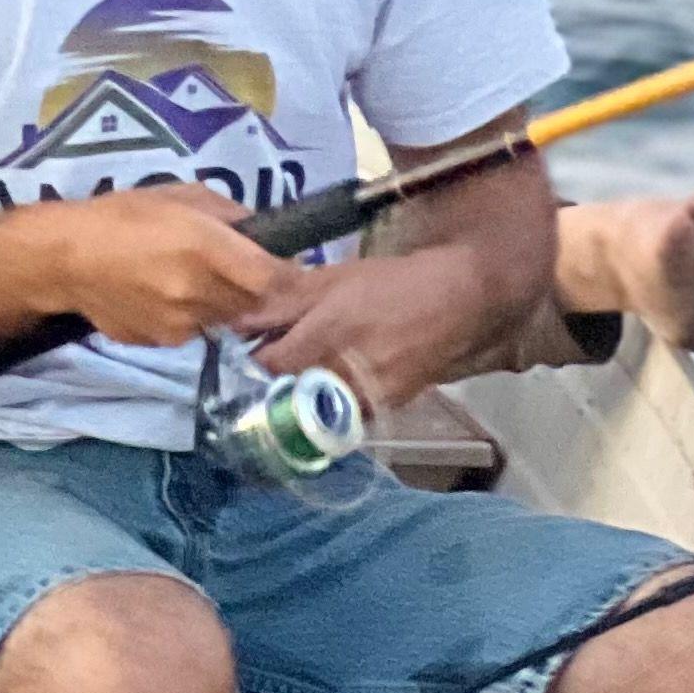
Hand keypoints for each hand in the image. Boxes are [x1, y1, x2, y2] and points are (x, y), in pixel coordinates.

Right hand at [22, 184, 299, 346]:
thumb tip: (259, 231)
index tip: (290, 268)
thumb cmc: (123, 214)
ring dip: (222, 304)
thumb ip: (226, 213)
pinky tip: (164, 296)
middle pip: (253, 302)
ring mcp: (183, 324)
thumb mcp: (178, 194)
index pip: (272, 276)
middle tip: (236, 269)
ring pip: (225, 320)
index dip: (288, 275)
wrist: (68, 258)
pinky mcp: (166, 343)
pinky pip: (195, 331)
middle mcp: (200, 291)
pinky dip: (192, 317)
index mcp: (205, 247)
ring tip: (191, 279)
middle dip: (253, 289)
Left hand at [241, 251, 484, 412]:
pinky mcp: (386, 409)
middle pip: (290, 391)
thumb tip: (238, 320)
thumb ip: (284, 301)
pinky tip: (337, 382)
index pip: (270, 364)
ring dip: (304, 394)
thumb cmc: (390, 283)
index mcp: (327, 331)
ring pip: (317, 408)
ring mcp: (367, 396)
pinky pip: (346, 414)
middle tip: (277, 362)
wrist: (455, 304)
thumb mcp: (334, 278)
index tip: (250, 350)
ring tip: (307, 372)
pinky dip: (334, 402)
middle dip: (276, 380)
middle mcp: (345, 371)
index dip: (254, 360)